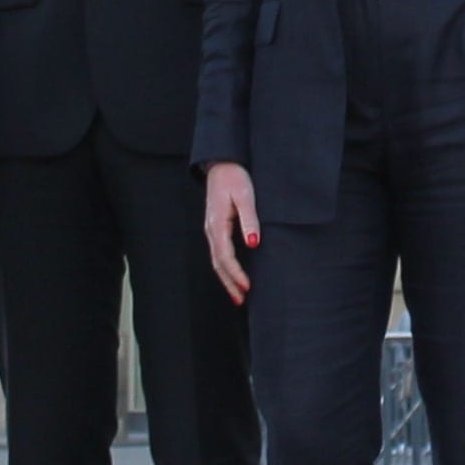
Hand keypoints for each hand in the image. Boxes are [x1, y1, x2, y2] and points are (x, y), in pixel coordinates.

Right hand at [202, 162, 261, 301]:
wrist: (222, 164)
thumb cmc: (235, 177)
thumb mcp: (245, 196)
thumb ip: (249, 220)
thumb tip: (253, 244)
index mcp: (217, 224)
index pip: (225, 256)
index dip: (236, 274)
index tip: (247, 287)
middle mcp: (211, 230)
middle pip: (218, 263)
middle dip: (229, 283)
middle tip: (242, 300)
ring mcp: (211, 229)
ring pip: (217, 260)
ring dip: (227, 278)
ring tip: (238, 295)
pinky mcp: (215, 227)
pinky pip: (219, 252)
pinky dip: (225, 267)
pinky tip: (234, 274)